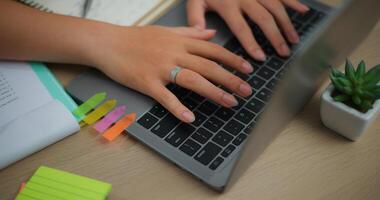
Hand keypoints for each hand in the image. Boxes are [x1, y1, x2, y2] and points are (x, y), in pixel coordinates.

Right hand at [90, 25, 252, 122]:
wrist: (107, 43)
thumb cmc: (135, 38)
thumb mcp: (165, 31)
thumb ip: (190, 33)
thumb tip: (211, 34)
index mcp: (179, 41)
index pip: (212, 50)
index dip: (232, 60)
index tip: (247, 69)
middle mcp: (173, 53)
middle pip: (208, 66)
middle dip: (230, 79)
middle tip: (246, 90)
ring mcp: (160, 68)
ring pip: (192, 80)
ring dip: (214, 92)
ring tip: (230, 102)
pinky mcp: (146, 82)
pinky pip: (165, 97)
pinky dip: (178, 108)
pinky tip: (190, 118)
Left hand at [187, 0, 308, 59]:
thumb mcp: (195, 0)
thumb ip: (195, 17)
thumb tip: (201, 34)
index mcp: (228, 5)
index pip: (241, 28)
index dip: (251, 43)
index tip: (261, 57)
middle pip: (264, 19)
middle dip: (275, 37)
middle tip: (284, 53)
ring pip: (275, 7)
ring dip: (286, 24)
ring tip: (294, 40)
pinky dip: (293, 1)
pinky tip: (303, 11)